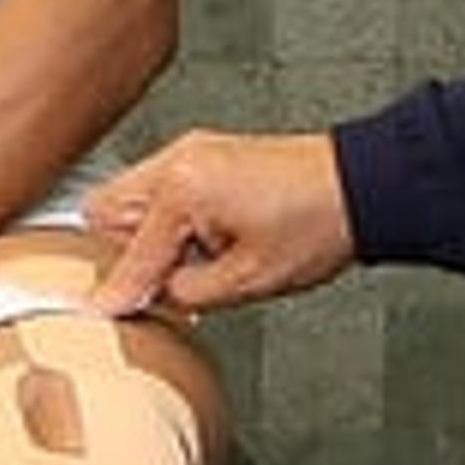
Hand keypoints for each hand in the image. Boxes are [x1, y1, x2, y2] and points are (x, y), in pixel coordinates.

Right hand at [82, 129, 354, 316]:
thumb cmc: (317, 225)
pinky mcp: (205, 156)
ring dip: (143, 235)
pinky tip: (201, 241)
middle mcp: (177, 160)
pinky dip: (165, 219)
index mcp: (181, 188)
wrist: (363, 187)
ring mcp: (190, 153)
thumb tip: (144, 299)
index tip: (102, 311)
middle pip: (105, 213)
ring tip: (192, 260)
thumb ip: (180, 292)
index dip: (119, 290)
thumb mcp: (244, 280)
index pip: (129, 253)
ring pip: (128, 199)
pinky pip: (158, 189)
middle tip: (158, 282)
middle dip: (122, 252)